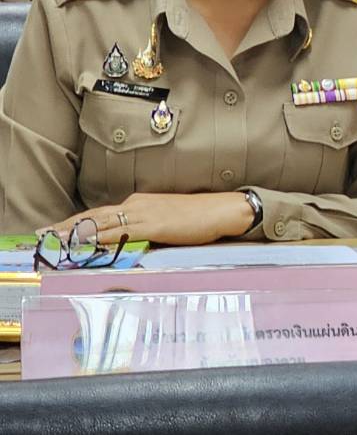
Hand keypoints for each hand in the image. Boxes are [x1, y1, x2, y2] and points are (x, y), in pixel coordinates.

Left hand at [44, 192, 254, 246]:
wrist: (222, 210)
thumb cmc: (198, 217)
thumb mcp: (165, 221)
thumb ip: (144, 229)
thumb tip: (126, 243)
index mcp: (138, 203)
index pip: (99, 213)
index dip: (75, 222)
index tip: (54, 230)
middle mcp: (136, 205)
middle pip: (94, 217)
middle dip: (66, 226)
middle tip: (43, 234)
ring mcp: (144, 214)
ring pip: (102, 224)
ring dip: (76, 233)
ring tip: (54, 240)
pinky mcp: (153, 226)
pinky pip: (121, 233)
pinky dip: (100, 239)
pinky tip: (86, 244)